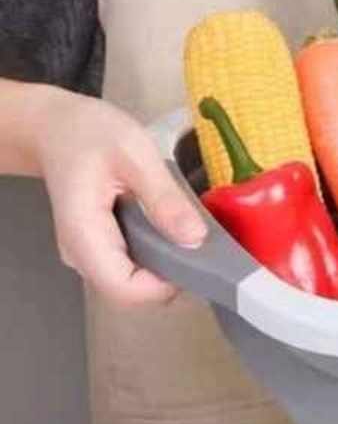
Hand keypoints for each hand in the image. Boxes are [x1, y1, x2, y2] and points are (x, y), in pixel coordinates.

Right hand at [34, 90, 206, 306]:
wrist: (58, 129)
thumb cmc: (88, 134)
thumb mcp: (134, 152)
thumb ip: (164, 197)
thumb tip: (194, 238)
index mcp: (84, 232)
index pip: (123, 289)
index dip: (161, 288)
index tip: (190, 260)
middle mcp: (81, 254)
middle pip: (130, 294)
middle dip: (168, 279)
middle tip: (192, 243)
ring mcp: (88, 256)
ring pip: (132, 287)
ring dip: (164, 270)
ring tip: (179, 232)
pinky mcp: (99, 252)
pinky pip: (131, 271)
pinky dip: (155, 260)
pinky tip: (165, 233)